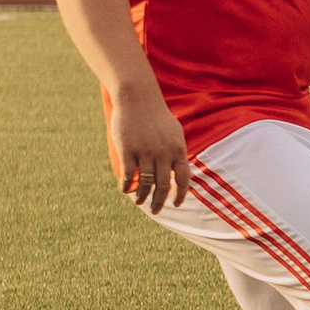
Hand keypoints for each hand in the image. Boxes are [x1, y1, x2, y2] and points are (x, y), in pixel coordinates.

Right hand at [106, 78, 189, 210]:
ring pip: (145, 183)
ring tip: (140, 202)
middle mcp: (163, 153)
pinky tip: (126, 190)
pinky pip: (128, 175)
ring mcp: (145, 152)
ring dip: (142, 197)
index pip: (183, 179)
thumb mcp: (175, 133)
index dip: (180, 194)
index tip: (176, 204)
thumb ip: (178, 153)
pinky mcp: (128, 150)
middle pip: (163, 186)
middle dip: (160, 202)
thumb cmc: (157, 116)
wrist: (137, 98)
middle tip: (156, 211)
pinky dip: (126, 186)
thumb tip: (180, 173)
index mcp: (178, 150)